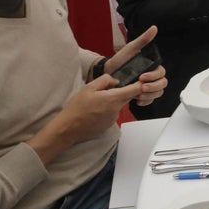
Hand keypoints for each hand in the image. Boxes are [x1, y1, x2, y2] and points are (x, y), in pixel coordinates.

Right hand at [28, 73, 143, 163]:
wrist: (67, 128)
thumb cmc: (76, 108)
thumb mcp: (89, 87)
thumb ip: (105, 80)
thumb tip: (115, 81)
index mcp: (114, 99)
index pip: (136, 90)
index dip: (140, 84)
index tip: (141, 80)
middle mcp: (117, 110)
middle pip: (127, 97)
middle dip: (122, 92)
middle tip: (107, 89)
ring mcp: (113, 119)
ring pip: (118, 106)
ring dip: (112, 102)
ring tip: (96, 102)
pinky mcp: (108, 126)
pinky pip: (112, 114)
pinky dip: (107, 110)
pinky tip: (94, 111)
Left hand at [106, 25, 167, 106]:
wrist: (106, 74)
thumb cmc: (119, 60)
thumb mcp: (130, 49)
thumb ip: (143, 40)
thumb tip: (154, 28)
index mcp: (151, 66)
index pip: (161, 72)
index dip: (153, 76)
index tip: (141, 77)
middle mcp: (152, 76)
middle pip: (162, 83)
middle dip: (153, 87)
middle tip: (141, 88)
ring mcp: (147, 86)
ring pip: (158, 93)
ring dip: (150, 95)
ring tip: (138, 96)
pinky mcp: (141, 95)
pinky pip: (150, 100)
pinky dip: (146, 101)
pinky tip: (137, 101)